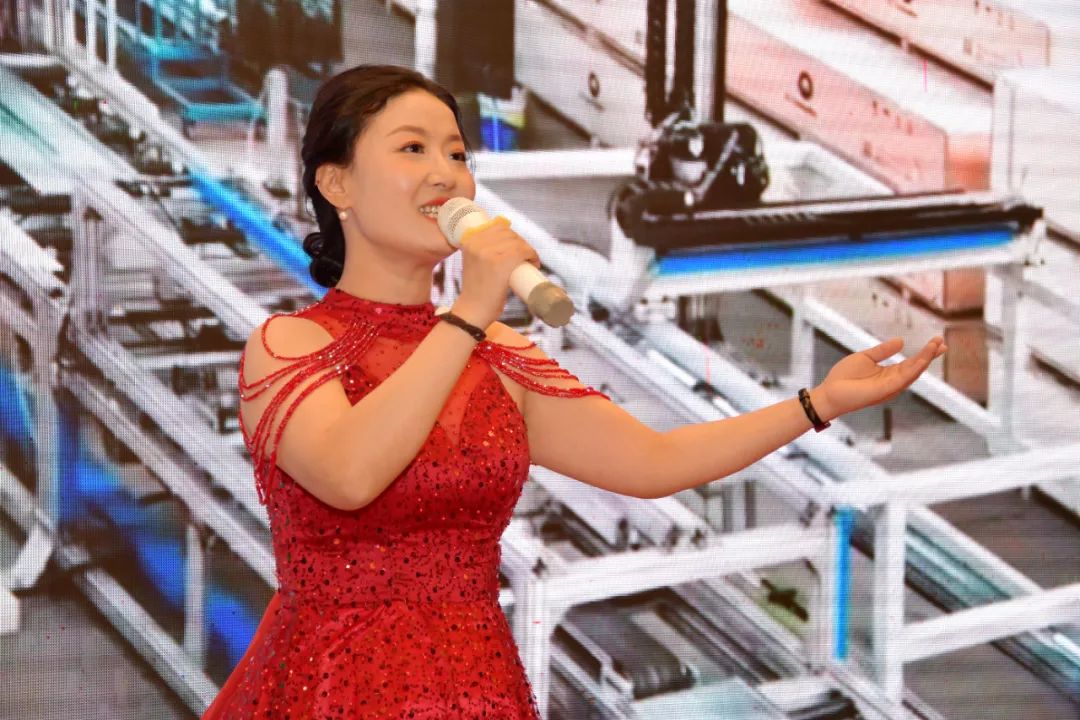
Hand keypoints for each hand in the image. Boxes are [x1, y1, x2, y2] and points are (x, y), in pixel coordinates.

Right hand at [454, 215, 541, 328]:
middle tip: (525, 257)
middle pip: (509, 233)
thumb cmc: (476, 289)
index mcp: (469, 239)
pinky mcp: (500, 262)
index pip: (497, 227)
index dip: (511, 236)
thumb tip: (501, 233)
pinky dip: (532, 254)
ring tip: (530, 261)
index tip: (516, 247)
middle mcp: (477, 243)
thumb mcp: (472, 261)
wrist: (472, 310)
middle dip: (521, 243)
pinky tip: (533, 262)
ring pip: (517, 242)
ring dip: (528, 249)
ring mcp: (488, 252)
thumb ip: (481, 249)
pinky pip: (522, 251)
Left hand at [812, 336, 946, 420]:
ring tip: (936, 345)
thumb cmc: (844, 377)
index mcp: (889, 374)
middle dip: (930, 355)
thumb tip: (901, 340)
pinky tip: (923, 357)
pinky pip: (904, 377)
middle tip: (942, 342)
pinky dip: (915, 367)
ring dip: (926, 358)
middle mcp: (893, 381)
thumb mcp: (865, 357)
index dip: (925, 353)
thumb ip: (883, 350)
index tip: (937, 341)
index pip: (912, 362)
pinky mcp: (886, 389)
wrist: (829, 392)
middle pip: (917, 367)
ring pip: (914, 372)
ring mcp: (891, 386)